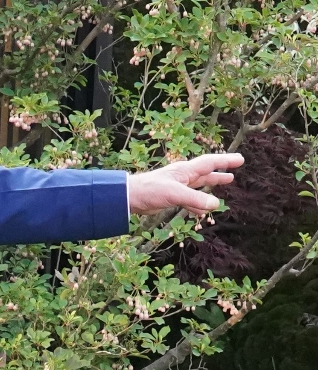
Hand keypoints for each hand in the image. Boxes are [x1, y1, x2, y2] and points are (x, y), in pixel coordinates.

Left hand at [127, 152, 244, 215]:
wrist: (129, 197)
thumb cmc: (150, 190)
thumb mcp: (175, 194)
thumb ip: (195, 199)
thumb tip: (216, 204)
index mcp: (185, 171)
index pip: (209, 163)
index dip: (225, 161)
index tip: (241, 159)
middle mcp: (182, 177)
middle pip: (206, 172)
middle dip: (221, 170)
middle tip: (235, 169)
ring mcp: (177, 187)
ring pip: (199, 185)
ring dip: (212, 185)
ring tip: (227, 181)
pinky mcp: (171, 197)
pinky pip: (190, 200)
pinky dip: (198, 204)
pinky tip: (203, 210)